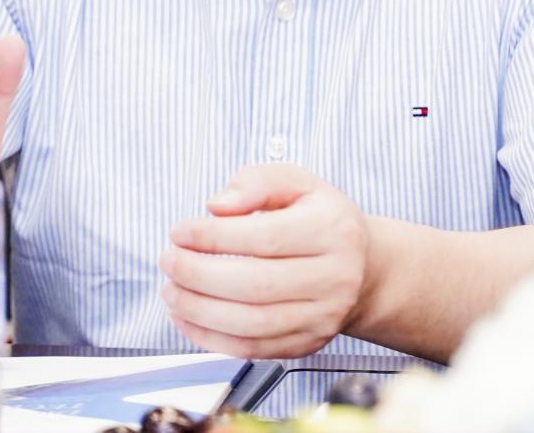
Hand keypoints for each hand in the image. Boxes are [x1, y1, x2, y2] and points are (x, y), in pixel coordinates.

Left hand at [159, 164, 369, 358]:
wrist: (364, 268)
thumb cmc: (320, 219)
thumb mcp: (297, 182)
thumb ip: (256, 182)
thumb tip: (218, 206)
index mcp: (331, 230)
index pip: (265, 238)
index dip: (214, 238)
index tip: (180, 232)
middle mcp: (333, 277)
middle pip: (256, 285)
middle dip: (199, 275)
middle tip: (169, 261)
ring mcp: (323, 316)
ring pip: (252, 324)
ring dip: (200, 311)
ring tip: (171, 291)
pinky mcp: (308, 343)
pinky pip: (253, 350)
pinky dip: (212, 338)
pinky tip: (188, 318)